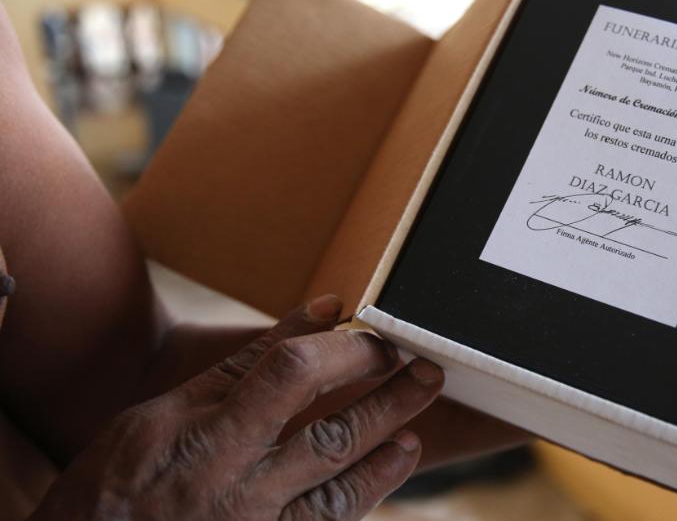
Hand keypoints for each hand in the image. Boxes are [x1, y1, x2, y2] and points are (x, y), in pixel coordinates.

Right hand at [29, 296, 443, 520]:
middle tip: (422, 360)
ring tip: (422, 396)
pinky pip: (332, 519)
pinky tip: (399, 454)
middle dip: (384, 388)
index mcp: (198, 436)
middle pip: (330, 428)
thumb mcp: (158, 417)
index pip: (287, 373)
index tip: (362, 321)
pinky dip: (374, 485)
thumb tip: (318, 312)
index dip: (339, 343)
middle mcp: (230, 484)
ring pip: (343, 477)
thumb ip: (238, 369)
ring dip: (390, 430)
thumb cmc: (117, 483)